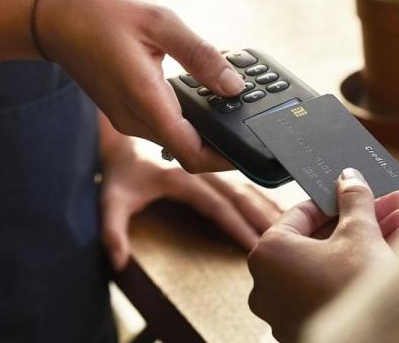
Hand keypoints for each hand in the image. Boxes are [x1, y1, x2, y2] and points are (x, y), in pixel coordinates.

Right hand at [38, 0, 244, 171]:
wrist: (53, 19)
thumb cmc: (100, 13)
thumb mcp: (159, 21)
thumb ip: (200, 56)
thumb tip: (234, 85)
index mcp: (145, 101)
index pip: (192, 154)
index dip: (226, 158)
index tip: (252, 148)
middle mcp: (135, 120)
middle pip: (188, 150)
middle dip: (222, 140)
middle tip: (251, 116)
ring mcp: (128, 119)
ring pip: (176, 139)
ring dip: (204, 128)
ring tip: (232, 101)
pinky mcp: (126, 112)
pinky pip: (163, 125)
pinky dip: (186, 117)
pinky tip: (202, 93)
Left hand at [99, 114, 281, 270]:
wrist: (121, 139)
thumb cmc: (121, 170)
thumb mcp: (111, 199)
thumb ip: (112, 231)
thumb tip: (118, 260)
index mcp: (180, 177)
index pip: (216, 205)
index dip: (236, 224)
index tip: (255, 242)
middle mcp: (198, 170)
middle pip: (238, 194)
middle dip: (261, 215)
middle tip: (285, 235)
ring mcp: (206, 168)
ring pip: (242, 186)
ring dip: (264, 202)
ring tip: (287, 220)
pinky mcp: (209, 168)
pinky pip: (237, 182)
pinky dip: (257, 193)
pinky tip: (271, 204)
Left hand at [247, 169, 398, 342]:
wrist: (379, 341)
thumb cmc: (356, 288)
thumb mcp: (359, 232)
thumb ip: (353, 200)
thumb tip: (349, 177)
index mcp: (268, 254)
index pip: (301, 213)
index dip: (336, 198)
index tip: (359, 189)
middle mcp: (269, 285)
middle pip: (321, 239)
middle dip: (361, 219)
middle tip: (389, 203)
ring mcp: (288, 311)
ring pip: (332, 264)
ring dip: (369, 240)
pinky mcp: (310, 328)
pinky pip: (334, 288)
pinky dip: (360, 269)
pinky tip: (397, 248)